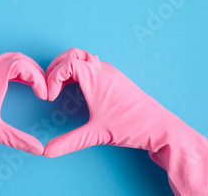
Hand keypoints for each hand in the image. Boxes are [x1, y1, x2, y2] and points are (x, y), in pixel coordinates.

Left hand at [0, 52, 47, 154]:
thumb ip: (18, 139)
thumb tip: (39, 150)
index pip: (23, 65)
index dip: (38, 78)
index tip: (44, 95)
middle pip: (16, 58)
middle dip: (33, 71)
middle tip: (43, 87)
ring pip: (4, 61)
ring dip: (21, 70)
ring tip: (33, 85)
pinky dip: (9, 72)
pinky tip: (14, 86)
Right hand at [43, 48, 207, 195]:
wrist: (160, 127)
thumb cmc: (132, 126)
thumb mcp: (96, 135)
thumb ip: (69, 142)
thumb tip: (47, 152)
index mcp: (96, 77)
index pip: (66, 64)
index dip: (52, 78)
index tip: (51, 97)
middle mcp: (103, 70)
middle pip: (74, 54)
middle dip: (57, 66)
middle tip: (50, 83)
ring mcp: (112, 73)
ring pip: (85, 57)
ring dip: (70, 65)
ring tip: (61, 83)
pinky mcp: (117, 80)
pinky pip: (95, 66)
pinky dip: (81, 70)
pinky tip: (79, 88)